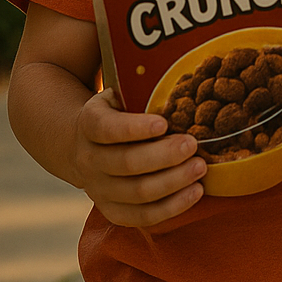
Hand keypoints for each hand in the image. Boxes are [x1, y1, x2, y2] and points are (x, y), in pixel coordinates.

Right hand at [72, 89, 207, 226]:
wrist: (81, 144)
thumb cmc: (116, 112)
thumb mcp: (118, 93)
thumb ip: (139, 86)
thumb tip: (180, 63)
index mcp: (89, 125)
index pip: (107, 129)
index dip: (134, 128)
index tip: (164, 123)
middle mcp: (89, 160)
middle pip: (125, 163)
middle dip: (163, 156)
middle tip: (193, 145)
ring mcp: (98, 189)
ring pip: (136, 193)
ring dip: (172, 182)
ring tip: (201, 168)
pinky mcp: (111, 210)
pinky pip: (141, 217)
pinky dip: (170, 208)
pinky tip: (195, 193)